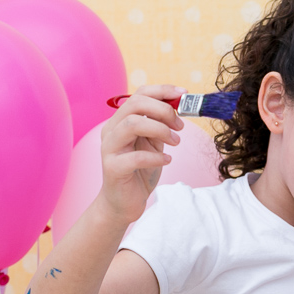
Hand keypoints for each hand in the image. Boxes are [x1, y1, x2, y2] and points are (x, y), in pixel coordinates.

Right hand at [98, 84, 185, 226]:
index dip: (162, 91)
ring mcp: (109, 148)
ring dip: (160, 130)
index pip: (138, 94)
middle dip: (163, 111)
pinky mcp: (113, 168)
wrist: (124, 202)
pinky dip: (156, 157)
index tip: (184, 94)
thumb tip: (179, 106)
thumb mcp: (153, 143)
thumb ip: (161, 126)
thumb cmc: (140, 171)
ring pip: (132, 124)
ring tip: (175, 142)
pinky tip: (167, 160)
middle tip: (180, 126)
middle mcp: (111, 130)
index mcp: (121, 121)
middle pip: (135, 105)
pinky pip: (135, 156)